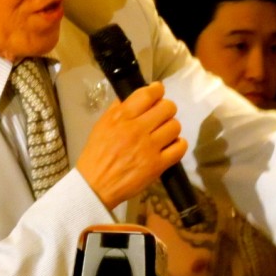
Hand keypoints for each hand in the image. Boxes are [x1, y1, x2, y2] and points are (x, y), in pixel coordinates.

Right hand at [76, 81, 187, 208]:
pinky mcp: (157, 165)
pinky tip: (170, 146)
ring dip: (171, 128)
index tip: (158, 92)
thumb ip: (118, 109)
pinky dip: (178, 145)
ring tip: (164, 133)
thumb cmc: (97, 154)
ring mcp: (149, 147)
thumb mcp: (101, 125)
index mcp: (121, 118)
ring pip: (175, 126)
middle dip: (166, 109)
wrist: (95, 185)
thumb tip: (136, 96)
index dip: (157, 90)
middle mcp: (137, 129)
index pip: (148, 95)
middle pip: (168, 108)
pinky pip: (180, 147)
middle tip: (161, 116)